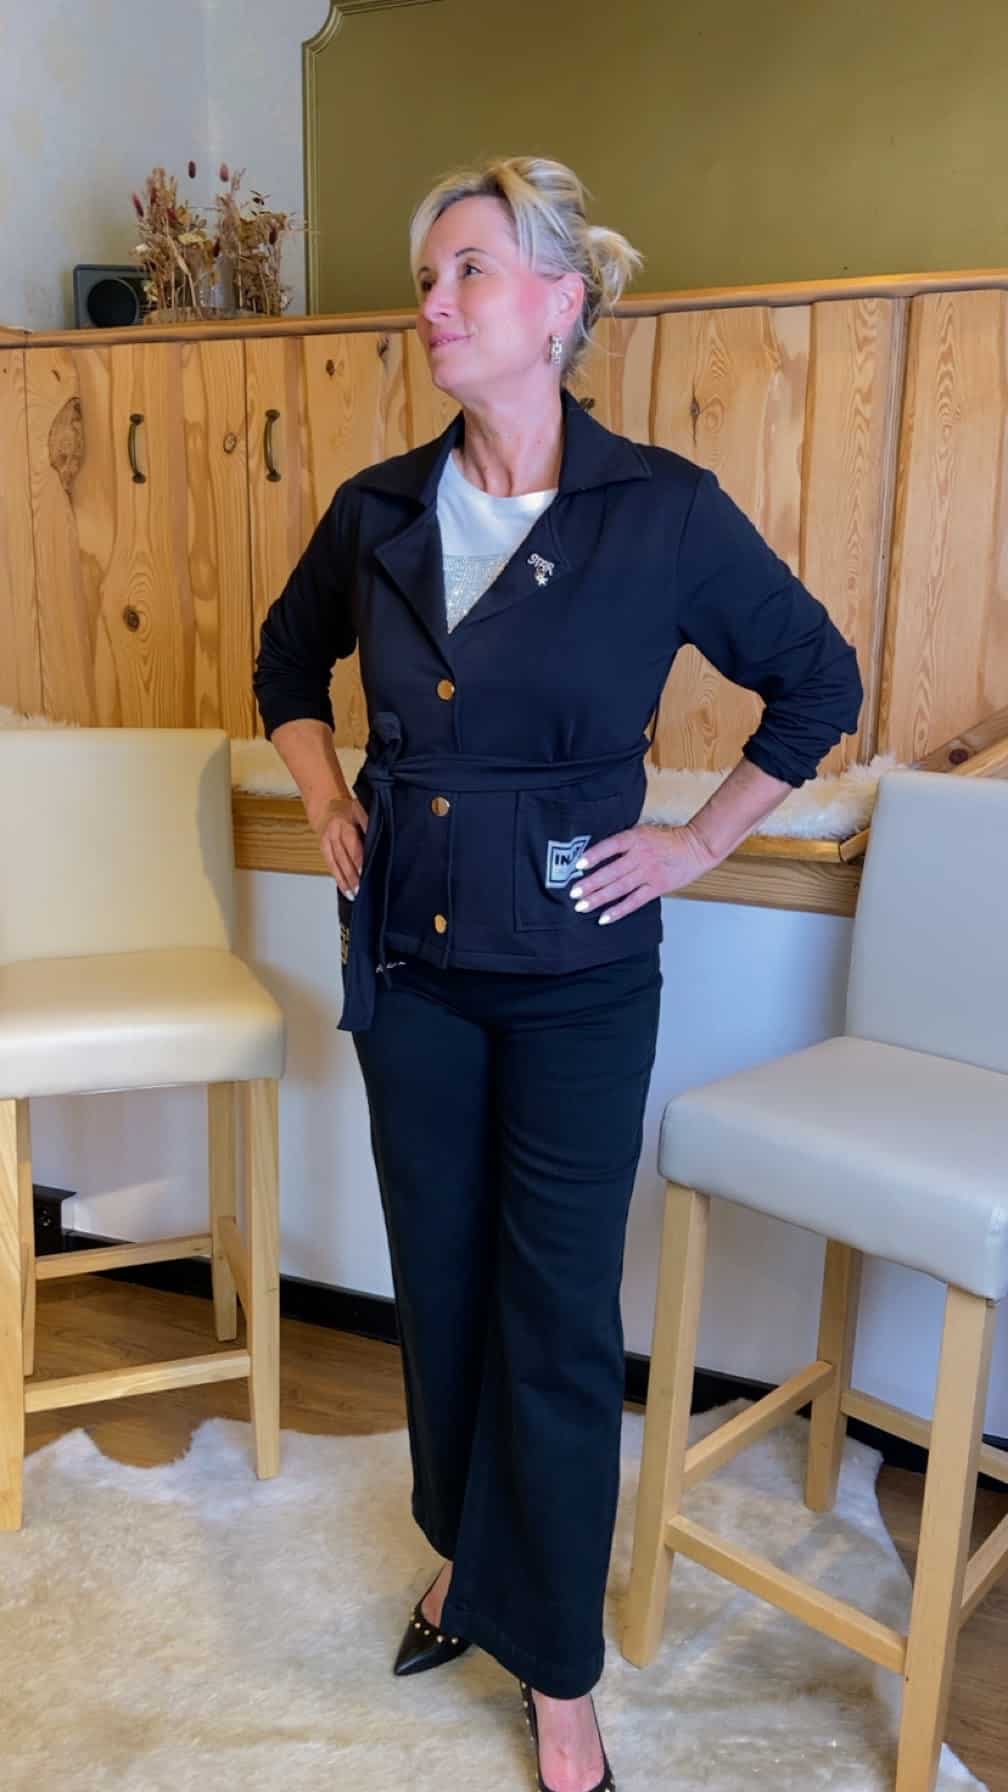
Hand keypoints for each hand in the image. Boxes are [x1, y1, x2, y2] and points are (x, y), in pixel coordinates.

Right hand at [308, 795, 367, 897]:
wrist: (328, 807)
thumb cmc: (350, 811)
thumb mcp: (363, 810)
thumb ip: (371, 823)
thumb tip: (382, 839)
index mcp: (346, 820)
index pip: (353, 842)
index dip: (358, 858)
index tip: (365, 871)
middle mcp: (335, 830)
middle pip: (344, 855)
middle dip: (352, 873)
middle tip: (361, 888)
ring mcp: (328, 840)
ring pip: (337, 863)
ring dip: (346, 880)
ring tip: (355, 894)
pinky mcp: (324, 849)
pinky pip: (331, 866)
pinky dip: (339, 880)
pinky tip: (347, 891)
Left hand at [568, 822, 715, 924]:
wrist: (696, 847)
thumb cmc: (668, 839)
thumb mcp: (643, 831)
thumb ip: (623, 842)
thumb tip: (597, 854)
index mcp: (635, 838)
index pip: (610, 846)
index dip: (594, 855)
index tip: (578, 864)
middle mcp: (640, 856)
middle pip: (611, 871)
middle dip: (591, 883)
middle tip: (574, 893)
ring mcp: (648, 873)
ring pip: (620, 888)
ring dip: (599, 898)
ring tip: (582, 906)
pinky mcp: (656, 887)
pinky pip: (634, 901)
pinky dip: (619, 911)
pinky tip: (604, 917)